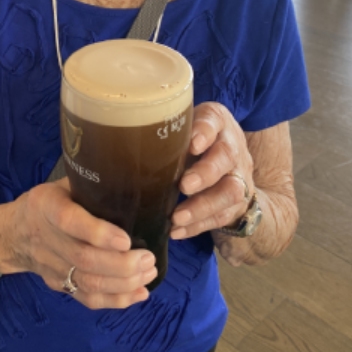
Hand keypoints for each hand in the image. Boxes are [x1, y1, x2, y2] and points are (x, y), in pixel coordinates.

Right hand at [12, 179, 156, 309]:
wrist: (13, 234)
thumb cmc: (48, 203)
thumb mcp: (62, 185)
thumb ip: (90, 186)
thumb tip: (133, 182)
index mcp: (46, 206)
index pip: (69, 221)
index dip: (98, 233)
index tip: (126, 240)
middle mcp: (46, 238)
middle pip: (84, 259)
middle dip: (122, 264)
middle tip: (148, 258)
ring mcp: (51, 266)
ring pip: (88, 282)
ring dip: (124, 283)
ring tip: (148, 273)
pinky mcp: (58, 285)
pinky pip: (88, 299)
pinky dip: (117, 300)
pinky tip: (139, 293)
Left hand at [171, 102, 254, 240]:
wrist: (228, 165)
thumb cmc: (190, 143)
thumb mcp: (180, 130)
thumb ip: (161, 132)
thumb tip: (112, 141)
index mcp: (216, 122)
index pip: (213, 120)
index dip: (204, 132)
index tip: (192, 145)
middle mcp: (232, 147)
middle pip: (226, 157)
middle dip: (205, 173)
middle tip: (184, 186)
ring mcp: (239, 176)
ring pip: (231, 191)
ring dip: (203, 206)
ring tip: (177, 217)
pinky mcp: (238, 202)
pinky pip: (223, 216)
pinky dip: (199, 225)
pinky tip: (177, 231)